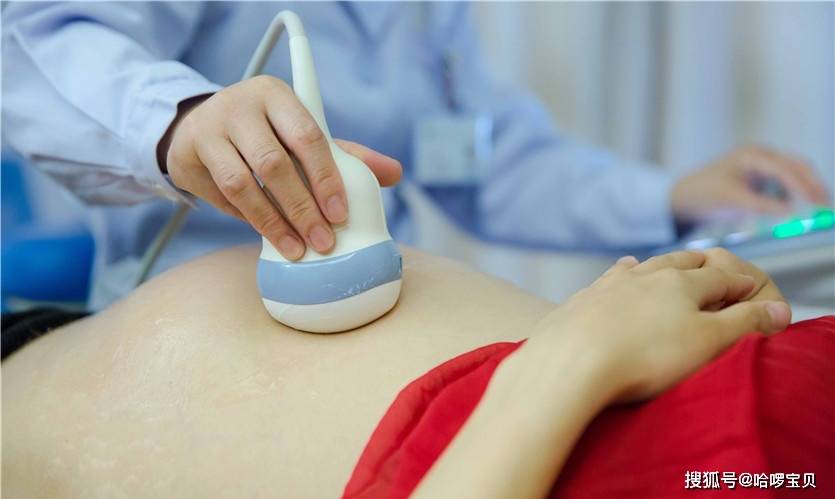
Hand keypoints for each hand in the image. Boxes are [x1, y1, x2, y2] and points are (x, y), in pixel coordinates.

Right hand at [158, 75, 401, 259]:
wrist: (202, 125)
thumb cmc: (267, 132)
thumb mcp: (303, 134)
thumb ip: (346, 155)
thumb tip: (394, 173)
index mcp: (276, 94)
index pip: (307, 136)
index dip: (325, 178)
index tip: (339, 214)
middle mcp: (239, 106)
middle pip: (273, 163)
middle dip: (302, 208)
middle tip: (322, 241)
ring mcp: (208, 130)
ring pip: (242, 184)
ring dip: (272, 223)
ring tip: (296, 249)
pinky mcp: (186, 157)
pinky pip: (220, 197)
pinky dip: (245, 218)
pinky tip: (266, 232)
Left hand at [529, 251, 790, 403]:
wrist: (569, 360)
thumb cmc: (643, 356)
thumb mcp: (706, 343)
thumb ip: (744, 324)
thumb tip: (779, 309)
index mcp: (682, 284)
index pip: (721, 278)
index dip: (739, 284)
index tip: (750, 287)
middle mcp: (646, 276)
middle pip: (680, 264)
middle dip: (701, 265)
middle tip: (712, 264)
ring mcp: (610, 285)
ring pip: (643, 267)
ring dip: (660, 265)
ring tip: (668, 264)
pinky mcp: (583, 300)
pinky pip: (609, 279)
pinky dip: (622, 274)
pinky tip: (620, 274)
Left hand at [671, 145, 828, 222]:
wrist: (685, 196)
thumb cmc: (704, 194)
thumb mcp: (732, 201)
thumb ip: (761, 206)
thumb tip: (791, 212)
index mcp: (752, 155)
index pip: (784, 169)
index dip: (802, 187)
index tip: (815, 204)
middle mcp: (760, 156)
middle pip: (796, 166)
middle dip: (812, 185)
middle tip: (825, 206)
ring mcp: (762, 165)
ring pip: (794, 173)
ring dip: (806, 189)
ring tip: (818, 209)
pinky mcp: (761, 177)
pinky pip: (785, 183)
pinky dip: (795, 193)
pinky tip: (800, 208)